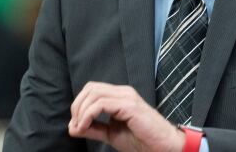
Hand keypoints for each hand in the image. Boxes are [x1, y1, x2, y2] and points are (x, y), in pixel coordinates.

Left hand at [69, 82, 185, 151]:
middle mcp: (123, 92)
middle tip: (76, 125)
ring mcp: (127, 97)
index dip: (79, 104)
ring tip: (80, 128)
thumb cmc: (142, 140)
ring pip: (94, 94)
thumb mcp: (111, 134)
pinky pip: (102, 104)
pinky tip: (86, 126)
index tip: (76, 125)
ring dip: (81, 112)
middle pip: (91, 88)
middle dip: (77, 106)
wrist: (163, 146)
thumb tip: (72, 127)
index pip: (93, 90)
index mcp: (120, 96)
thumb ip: (93, 129)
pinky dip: (88, 115)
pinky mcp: (129, 105)